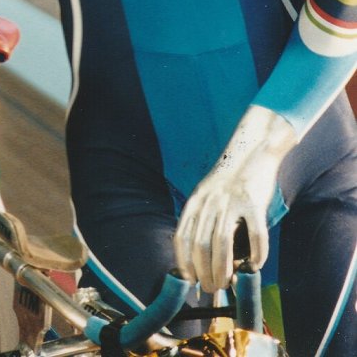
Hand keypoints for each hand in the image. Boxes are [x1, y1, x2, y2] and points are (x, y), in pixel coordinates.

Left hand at [174, 105, 296, 293]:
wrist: (252, 151)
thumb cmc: (229, 181)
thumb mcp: (207, 195)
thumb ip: (203, 220)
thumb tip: (200, 257)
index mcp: (196, 200)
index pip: (182, 236)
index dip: (184, 262)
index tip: (190, 280)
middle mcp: (210, 201)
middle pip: (201, 244)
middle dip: (205, 272)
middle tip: (212, 287)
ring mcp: (232, 200)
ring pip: (223, 242)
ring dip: (224, 269)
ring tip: (227, 283)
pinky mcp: (254, 202)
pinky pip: (255, 235)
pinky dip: (256, 255)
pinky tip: (255, 265)